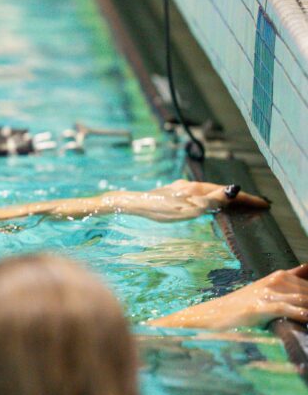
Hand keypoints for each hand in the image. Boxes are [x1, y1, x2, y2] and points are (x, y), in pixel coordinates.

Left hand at [105, 180, 268, 221]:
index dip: (246, 199)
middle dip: (239, 198)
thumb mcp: (188, 208)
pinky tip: (207, 204)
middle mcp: (190, 185)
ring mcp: (181, 188)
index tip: (263, 204)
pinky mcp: (172, 193)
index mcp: (196, 189)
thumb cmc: (158, 209)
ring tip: (238, 205)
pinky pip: (199, 195)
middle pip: (220, 191)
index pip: (228, 193)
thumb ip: (211, 200)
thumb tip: (234, 189)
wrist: (131, 204)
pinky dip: (211, 199)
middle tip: (256, 205)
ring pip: (209, 192)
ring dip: (225, 198)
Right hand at [150, 264, 307, 328]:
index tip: (306, 302)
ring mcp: (268, 293)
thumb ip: (289, 281)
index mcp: (279, 276)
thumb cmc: (241, 305)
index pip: (307, 281)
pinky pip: (289, 309)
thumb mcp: (266, 289)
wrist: (213, 314)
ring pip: (303, 298)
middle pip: (307, 291)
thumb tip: (307, 269)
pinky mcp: (260, 307)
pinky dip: (302, 314)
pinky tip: (307, 318)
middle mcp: (275, 281)